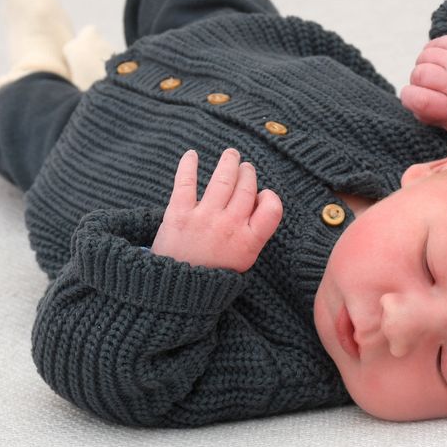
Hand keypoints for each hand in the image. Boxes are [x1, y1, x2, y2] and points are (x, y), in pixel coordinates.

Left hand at [151, 149, 282, 272]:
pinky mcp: (178, 213)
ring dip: (229, 162)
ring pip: (223, 179)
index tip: (261, 194)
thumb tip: (256, 202)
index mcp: (249, 241)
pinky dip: (189, 165)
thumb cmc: (211, 275)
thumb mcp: (243, 263)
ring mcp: (204, 218)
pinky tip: (192, 155)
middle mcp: (229, 226)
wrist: (175, 292)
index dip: (269, 197)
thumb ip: (253, 234)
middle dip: (248, 173)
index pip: (272, 208)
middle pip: (246, 188)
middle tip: (245, 167)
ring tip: (231, 154)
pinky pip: (186, 182)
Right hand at [400, 32, 446, 131]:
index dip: (409, 97)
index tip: (412, 97)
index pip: (419, 100)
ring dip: (424, 65)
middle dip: (417, 80)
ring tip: (438, 72)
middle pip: (419, 74)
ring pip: (424, 57)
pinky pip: (433, 44)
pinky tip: (443, 61)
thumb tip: (409, 97)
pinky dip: (432, 52)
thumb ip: (425, 115)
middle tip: (428, 85)